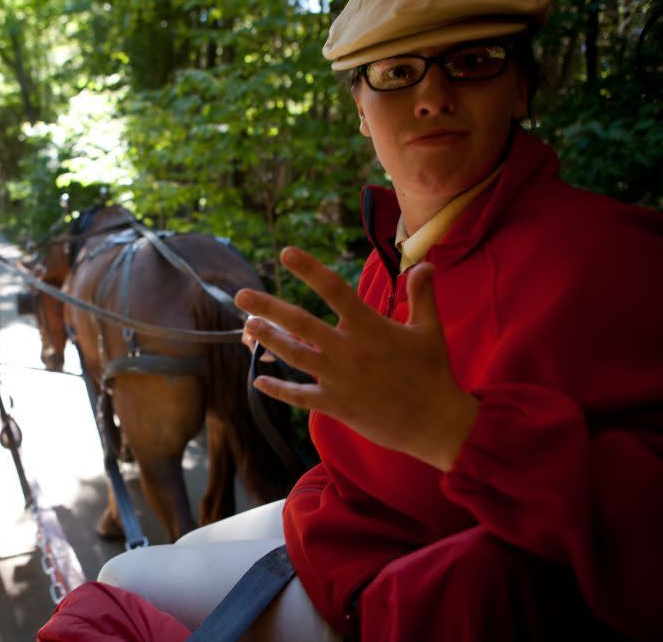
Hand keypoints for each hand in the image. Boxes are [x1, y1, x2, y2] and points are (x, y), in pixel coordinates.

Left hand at [235, 247, 477, 471]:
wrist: (435, 423)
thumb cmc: (433, 372)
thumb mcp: (430, 329)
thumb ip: (422, 295)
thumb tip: (425, 264)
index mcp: (369, 327)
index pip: (334, 290)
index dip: (309, 269)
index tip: (286, 253)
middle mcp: (348, 350)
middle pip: (300, 323)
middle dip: (268, 308)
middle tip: (241, 296)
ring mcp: (338, 378)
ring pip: (294, 355)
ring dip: (268, 340)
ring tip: (247, 326)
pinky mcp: (335, 405)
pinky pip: (299, 396)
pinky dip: (278, 389)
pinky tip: (258, 381)